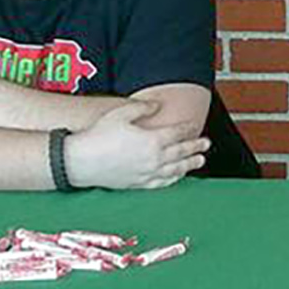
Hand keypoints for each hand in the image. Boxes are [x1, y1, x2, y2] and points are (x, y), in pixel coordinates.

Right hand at [64, 100, 210, 190]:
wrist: (82, 161)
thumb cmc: (99, 136)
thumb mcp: (120, 114)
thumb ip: (142, 108)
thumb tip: (157, 105)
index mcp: (152, 140)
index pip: (177, 134)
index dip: (188, 129)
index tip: (195, 125)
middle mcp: (154, 159)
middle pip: (181, 152)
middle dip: (196, 146)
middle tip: (206, 143)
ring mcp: (148, 173)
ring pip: (176, 169)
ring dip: (190, 164)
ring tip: (200, 160)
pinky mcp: (140, 183)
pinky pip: (163, 182)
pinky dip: (174, 179)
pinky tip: (178, 176)